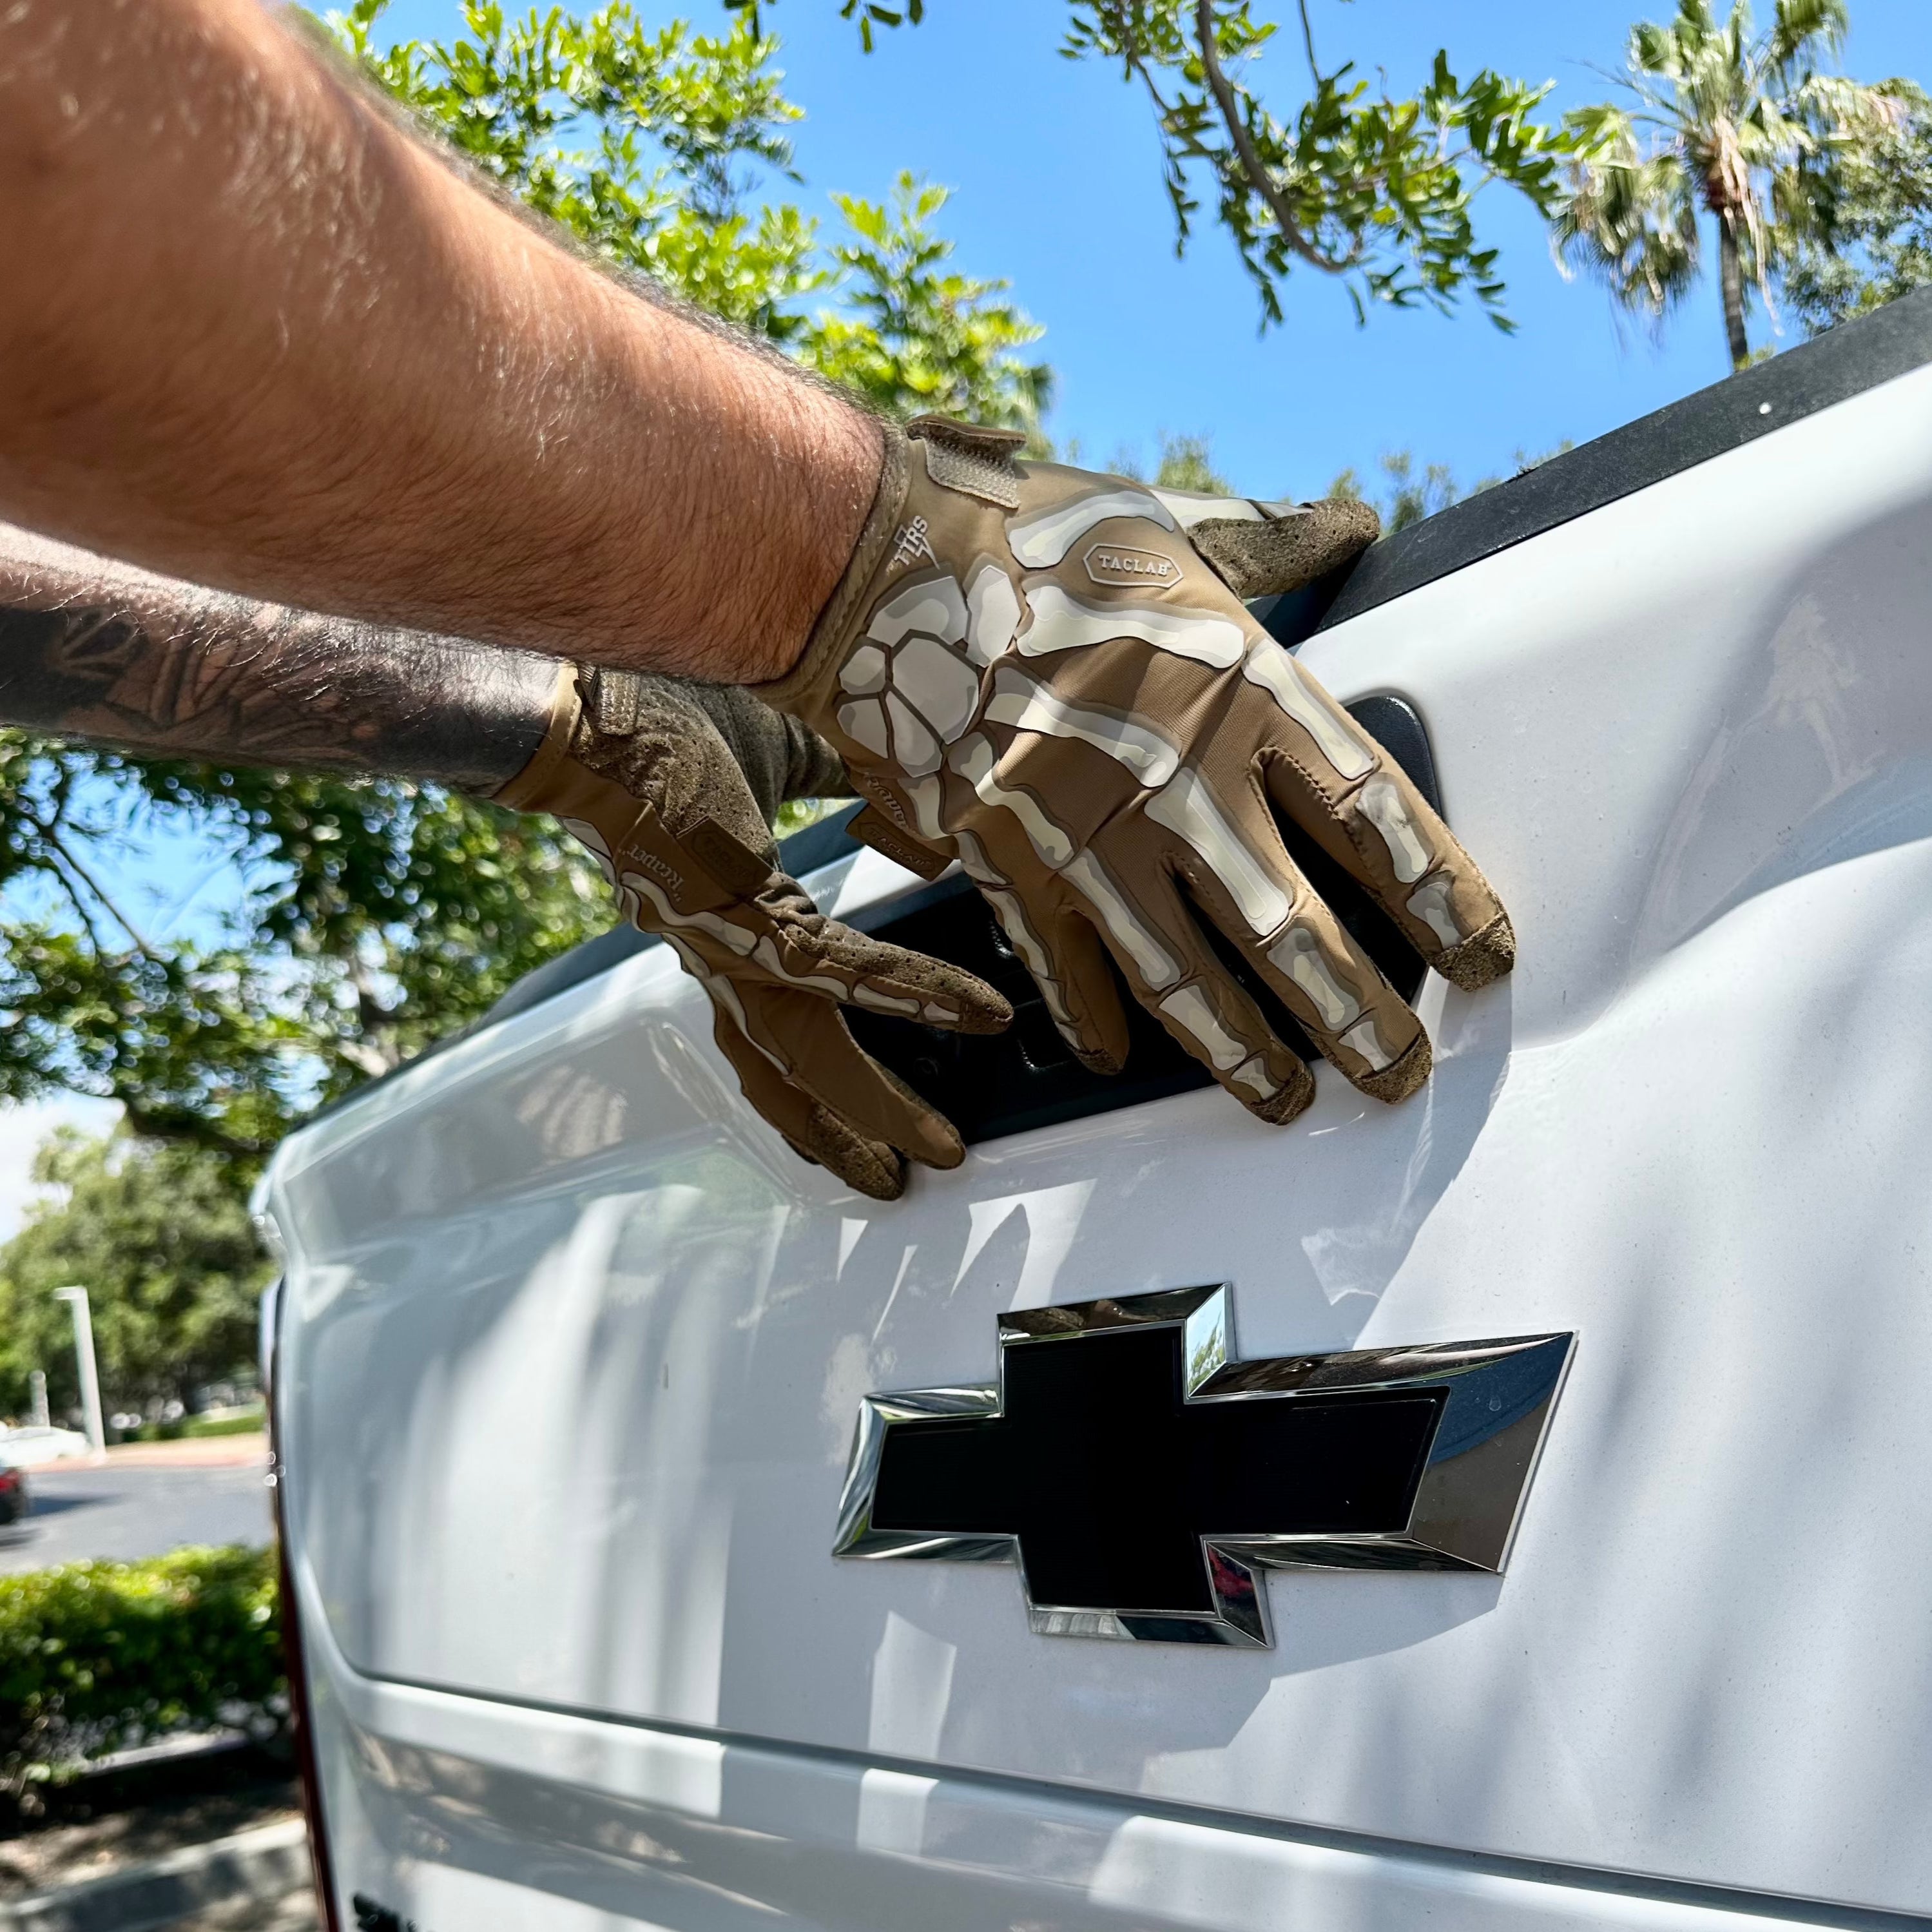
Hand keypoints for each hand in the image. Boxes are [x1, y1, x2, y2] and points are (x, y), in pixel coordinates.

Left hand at [497, 668, 1009, 1198]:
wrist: (597, 708)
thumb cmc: (666, 724)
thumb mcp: (779, 761)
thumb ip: (836, 779)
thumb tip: (891, 768)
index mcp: (725, 925)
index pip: (783, 1018)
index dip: (830, 1069)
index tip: (879, 1105)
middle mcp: (721, 953)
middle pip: (785, 1066)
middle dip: (844, 1129)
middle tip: (903, 1176)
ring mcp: (726, 943)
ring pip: (808, 1048)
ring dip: (876, 1105)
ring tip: (937, 1145)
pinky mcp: (742, 918)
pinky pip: (840, 974)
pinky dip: (910, 996)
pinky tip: (971, 1013)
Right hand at [760, 419, 1512, 1123]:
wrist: (875, 573)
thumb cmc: (1026, 539)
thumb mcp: (1169, 522)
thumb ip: (1269, 540)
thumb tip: (1354, 520)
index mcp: (1242, 690)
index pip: (1374, 817)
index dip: (1441, 899)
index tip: (1481, 957)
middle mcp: (1181, 783)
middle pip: (1295, 933)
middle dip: (1357, 1018)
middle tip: (1399, 1075)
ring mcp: (1091, 840)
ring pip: (1188, 979)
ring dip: (1244, 1052)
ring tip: (1287, 1102)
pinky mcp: (1010, 868)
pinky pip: (1066, 968)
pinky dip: (1091, 1019)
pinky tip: (1116, 1063)